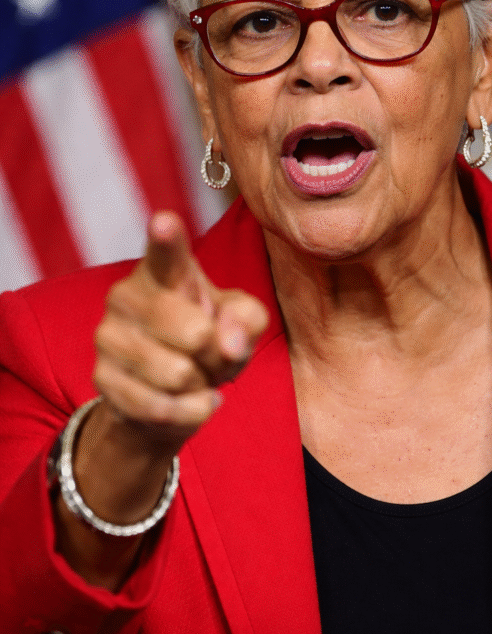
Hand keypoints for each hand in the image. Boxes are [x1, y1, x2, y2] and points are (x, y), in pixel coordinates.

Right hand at [93, 210, 268, 454]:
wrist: (170, 395)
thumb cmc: (209, 342)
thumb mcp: (241, 324)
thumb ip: (248, 319)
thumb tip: (230, 341)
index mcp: (165, 271)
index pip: (166, 252)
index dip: (167, 238)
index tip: (164, 221)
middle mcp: (127, 295)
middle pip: (194, 332)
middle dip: (216, 355)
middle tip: (209, 353)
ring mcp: (109, 336)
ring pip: (177, 374)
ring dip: (200, 385)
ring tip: (195, 376)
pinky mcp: (102, 378)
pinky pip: (159, 406)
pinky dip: (188, 412)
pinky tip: (190, 401)